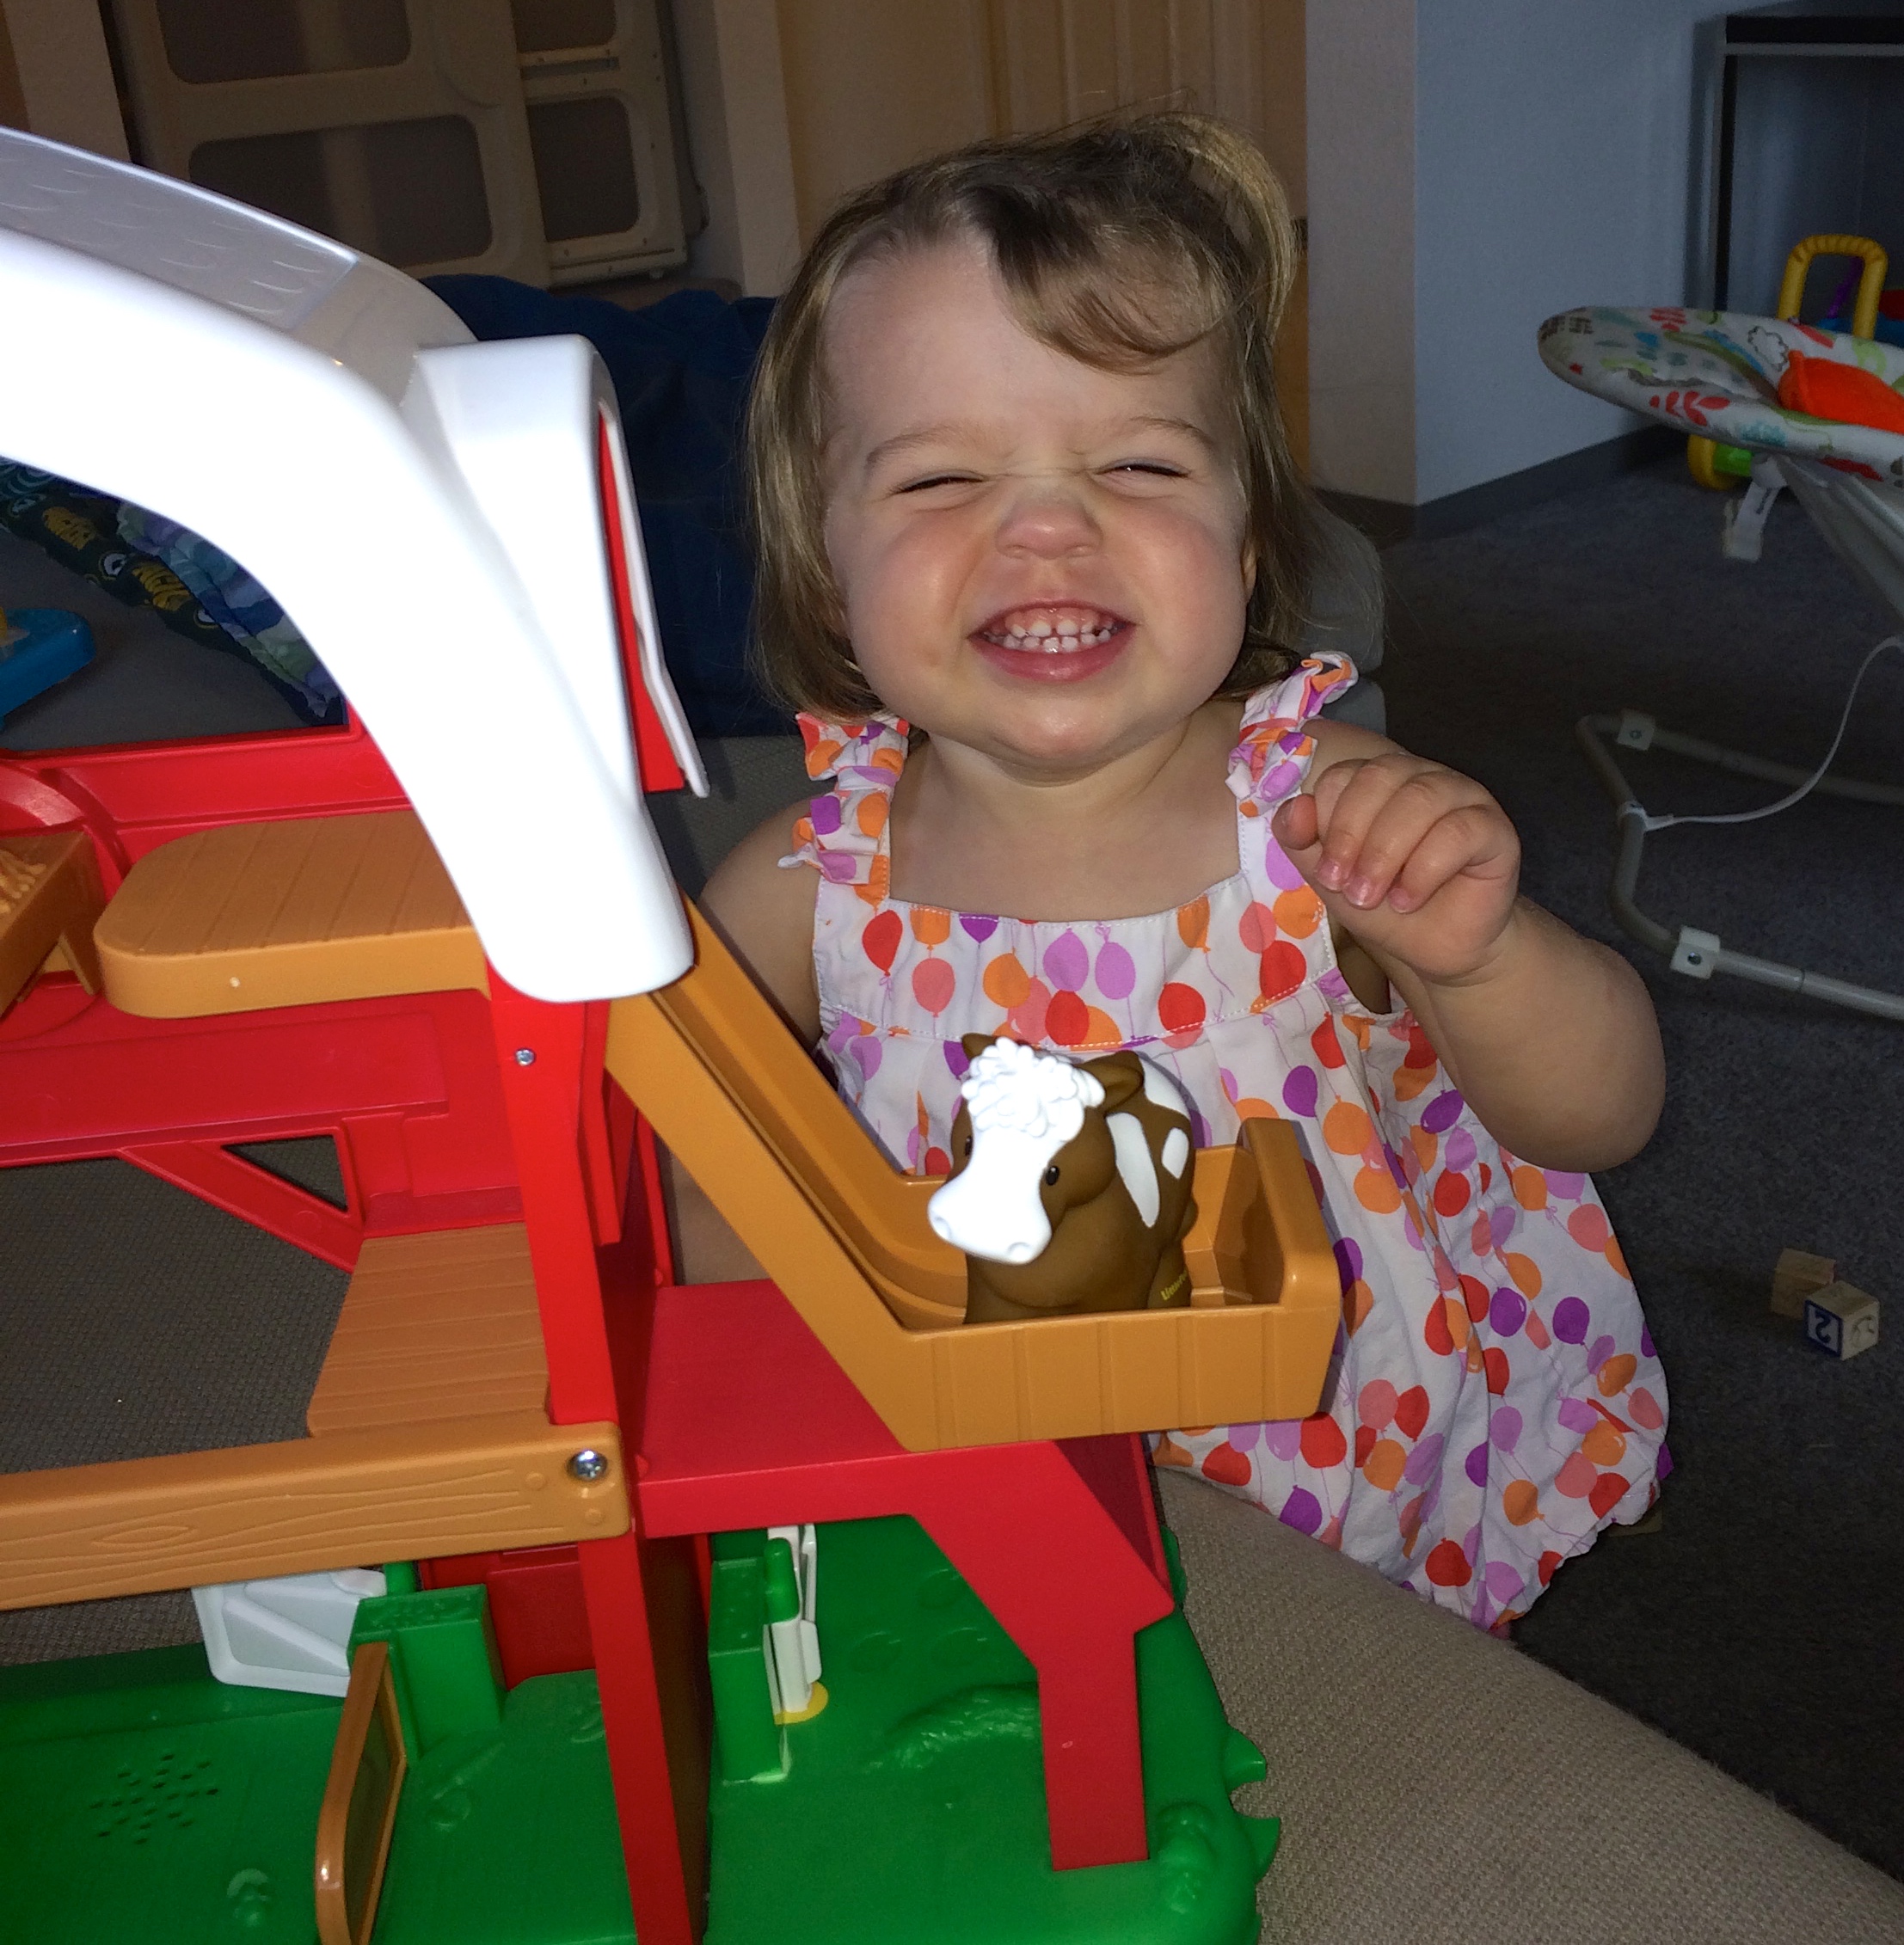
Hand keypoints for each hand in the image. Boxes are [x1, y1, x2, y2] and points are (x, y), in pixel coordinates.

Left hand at [1270, 753, 1520, 984]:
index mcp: (1378, 781)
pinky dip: (1424, 870)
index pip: (1344, 773)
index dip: (1326, 819)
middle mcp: (1420, 778)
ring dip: (1385, 854)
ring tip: (1373, 898)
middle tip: (1347, 887)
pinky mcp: (1494, 827)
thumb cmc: (1385, 905)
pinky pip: (1459, 830)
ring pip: (1419, 799)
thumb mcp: (1331, 877)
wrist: (1437, 949)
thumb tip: (1294, 808)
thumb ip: (1303, 841)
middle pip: (1378, 776)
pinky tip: (1409, 900)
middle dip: (1351, 835)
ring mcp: (1462, 796)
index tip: (1327, 874)